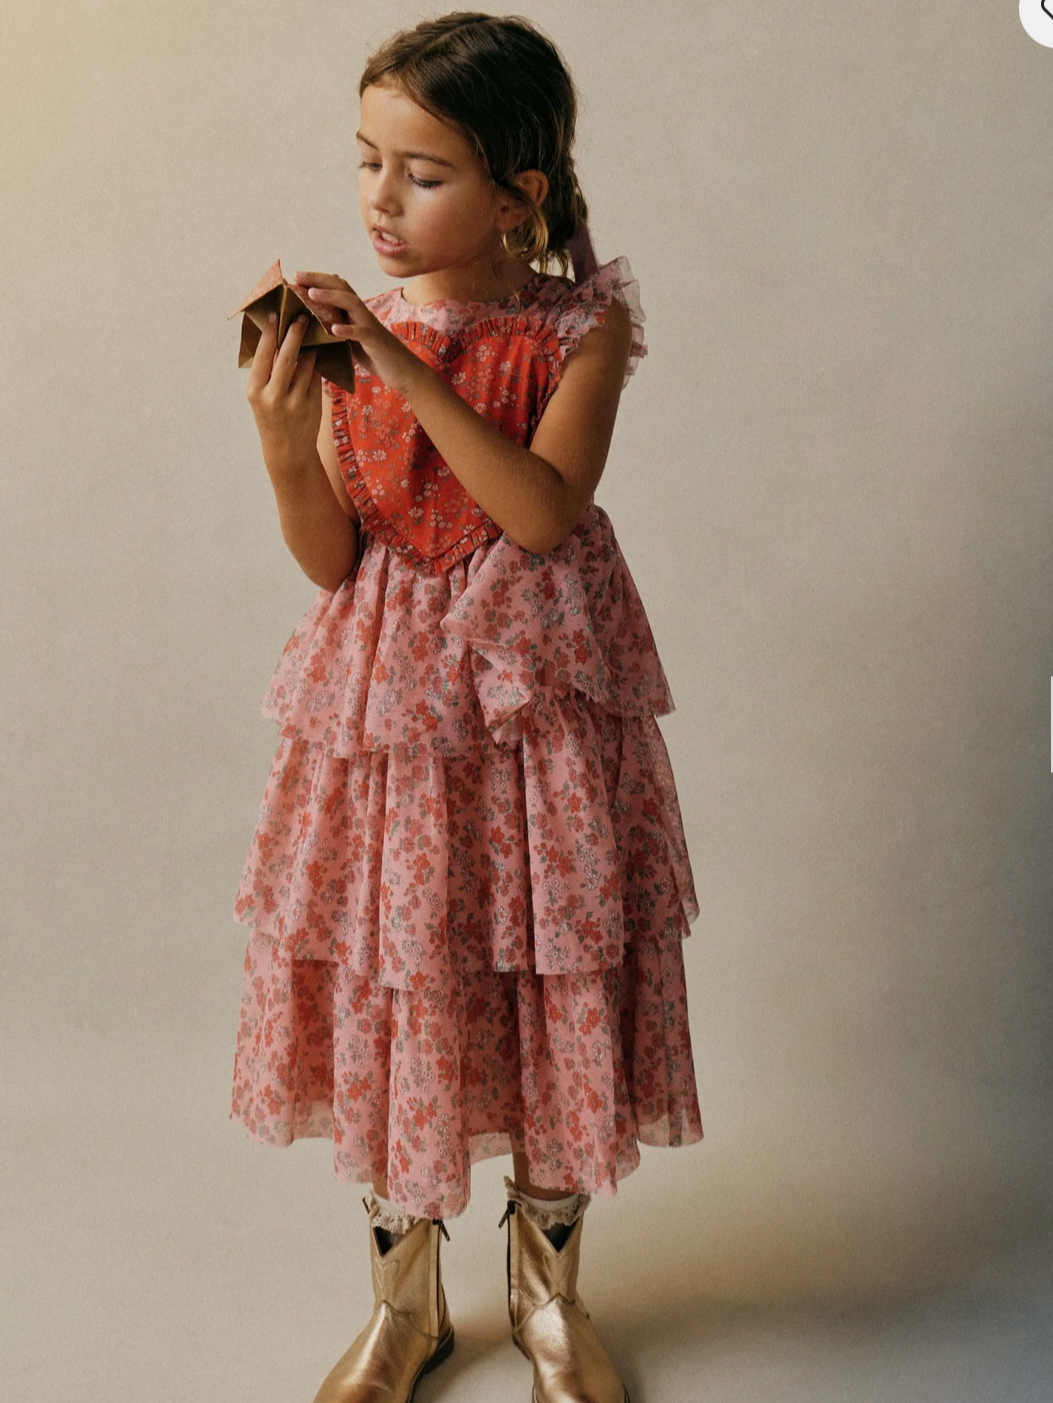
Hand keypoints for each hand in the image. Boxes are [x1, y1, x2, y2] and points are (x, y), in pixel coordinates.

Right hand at [246, 311, 320, 472]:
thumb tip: (274, 338)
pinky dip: (317, 363)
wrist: (288, 451)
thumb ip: (266, 372)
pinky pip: (317, 376)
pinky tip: (318, 353)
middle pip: (287, 356)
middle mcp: (275, 396)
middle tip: (302, 316)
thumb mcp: (260, 397)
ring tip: (312, 332)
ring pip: (306, 365)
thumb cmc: (271, 418)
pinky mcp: (314, 405)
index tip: (275, 313)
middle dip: (295, 333)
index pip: (263, 355)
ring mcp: (296, 401)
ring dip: (310, 347)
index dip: (270, 332)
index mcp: (256, 390)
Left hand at [295, 270, 424, 397]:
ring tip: (312, 293)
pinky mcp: (376, 342)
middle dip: (319, 279)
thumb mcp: (351, 341)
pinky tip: (333, 329)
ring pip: (351, 303)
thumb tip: (311, 329)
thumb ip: (336, 331)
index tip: (296, 276)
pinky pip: (362, 332)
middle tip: (297, 275)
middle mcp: (362, 314)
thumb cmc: (375, 357)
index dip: (317, 279)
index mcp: (355, 312)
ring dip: (330, 296)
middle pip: (342, 287)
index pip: (336, 287)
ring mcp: (370, 326)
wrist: (403, 371)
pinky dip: (348, 330)